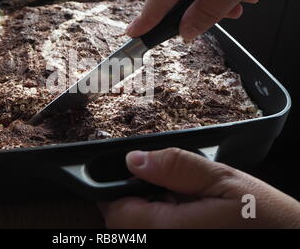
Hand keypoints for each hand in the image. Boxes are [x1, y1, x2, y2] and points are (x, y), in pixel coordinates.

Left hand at [100, 148, 299, 227]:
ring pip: (138, 231)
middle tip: (167, 187)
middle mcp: (165, 244)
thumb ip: (177, 167)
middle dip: (135, 201)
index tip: (134, 176)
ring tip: (181, 201)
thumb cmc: (264, 217)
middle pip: (123, 225)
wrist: (287, 238)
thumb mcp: (223, 179)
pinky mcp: (180, 243)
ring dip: (149, 213)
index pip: (116, 215)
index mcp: (170, 230)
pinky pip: (157, 233)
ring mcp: (172, 246)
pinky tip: (186, 214)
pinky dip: (162, 222)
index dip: (117, 192)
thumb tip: (135, 159)